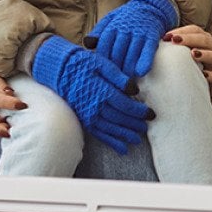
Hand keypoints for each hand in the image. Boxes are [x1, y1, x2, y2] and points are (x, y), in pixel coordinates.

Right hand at [31, 36, 153, 153]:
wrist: (59, 70)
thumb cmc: (83, 63)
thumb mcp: (101, 63)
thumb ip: (118, 77)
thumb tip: (135, 90)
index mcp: (102, 91)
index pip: (125, 105)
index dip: (139, 111)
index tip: (151, 114)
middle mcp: (95, 106)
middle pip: (119, 118)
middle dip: (135, 124)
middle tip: (147, 126)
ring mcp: (88, 115)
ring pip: (111, 129)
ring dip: (125, 135)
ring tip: (137, 139)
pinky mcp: (84, 119)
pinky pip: (99, 134)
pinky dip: (111, 142)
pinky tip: (122, 149)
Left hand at [83, 0, 177, 77]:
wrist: (149, 7)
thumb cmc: (125, 18)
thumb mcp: (109, 21)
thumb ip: (98, 33)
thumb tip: (86, 45)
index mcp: (111, 28)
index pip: (103, 48)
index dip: (102, 63)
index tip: (102, 75)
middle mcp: (124, 30)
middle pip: (116, 54)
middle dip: (115, 70)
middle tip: (114, 84)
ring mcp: (138, 33)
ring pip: (131, 54)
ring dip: (128, 70)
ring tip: (126, 84)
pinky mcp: (151, 36)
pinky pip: (148, 50)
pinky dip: (144, 61)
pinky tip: (141, 72)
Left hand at [164, 23, 211, 97]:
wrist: (207, 82)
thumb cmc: (191, 64)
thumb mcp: (184, 54)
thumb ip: (173, 47)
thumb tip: (152, 43)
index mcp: (203, 39)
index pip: (194, 30)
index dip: (181, 31)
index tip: (166, 36)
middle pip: (204, 39)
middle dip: (189, 39)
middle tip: (175, 41)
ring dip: (204, 54)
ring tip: (193, 54)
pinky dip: (211, 75)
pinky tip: (203, 74)